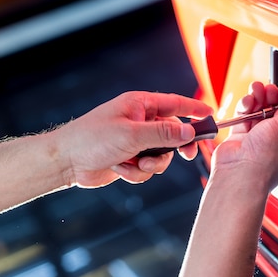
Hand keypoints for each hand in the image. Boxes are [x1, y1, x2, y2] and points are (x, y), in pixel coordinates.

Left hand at [51, 91, 211, 186]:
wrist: (66, 162)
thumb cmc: (92, 139)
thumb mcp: (131, 134)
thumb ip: (163, 133)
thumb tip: (189, 131)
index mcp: (140, 105)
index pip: (176, 103)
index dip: (195, 109)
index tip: (212, 114)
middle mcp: (140, 121)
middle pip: (173, 133)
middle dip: (175, 147)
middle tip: (187, 155)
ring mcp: (135, 141)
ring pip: (162, 155)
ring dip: (151, 163)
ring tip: (135, 163)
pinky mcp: (130, 158)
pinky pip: (147, 168)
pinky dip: (137, 172)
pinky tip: (120, 168)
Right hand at [211, 82, 277, 192]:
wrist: (241, 173)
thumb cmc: (266, 160)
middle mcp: (276, 145)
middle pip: (276, 115)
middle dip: (273, 99)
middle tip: (272, 90)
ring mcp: (257, 142)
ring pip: (259, 114)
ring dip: (258, 99)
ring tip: (257, 89)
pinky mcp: (240, 140)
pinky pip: (244, 118)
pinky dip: (245, 107)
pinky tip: (248, 100)